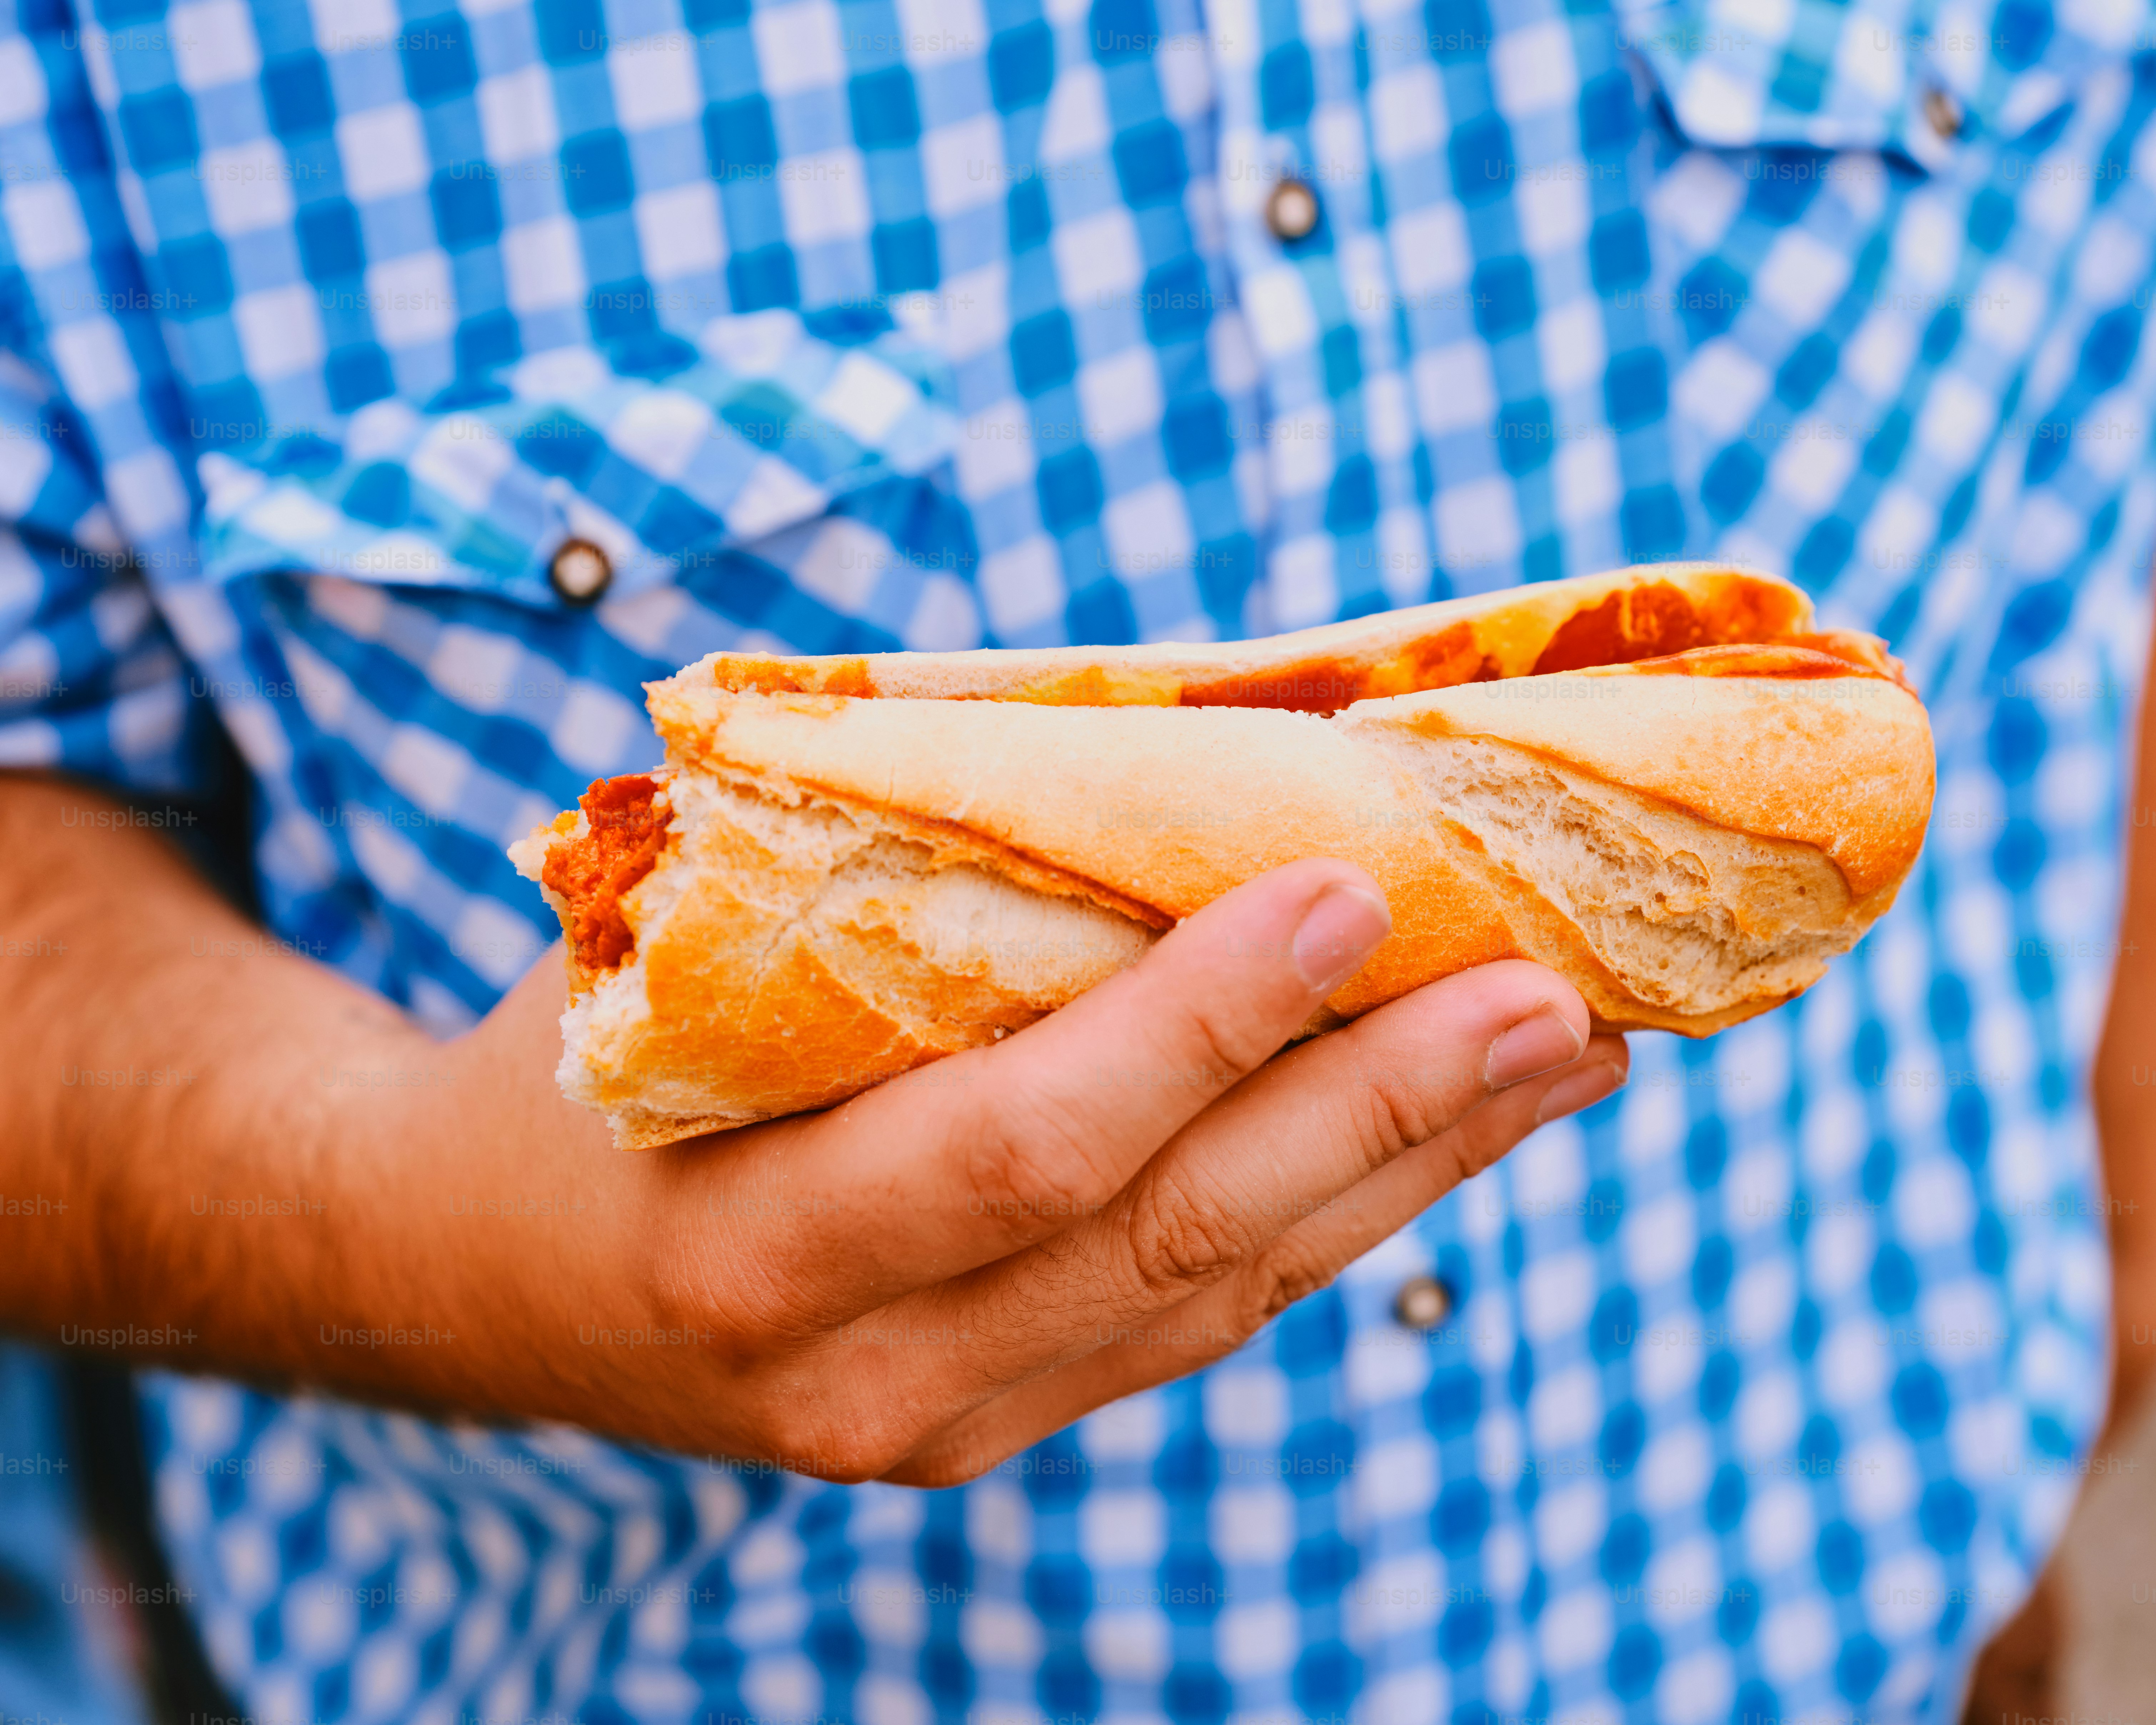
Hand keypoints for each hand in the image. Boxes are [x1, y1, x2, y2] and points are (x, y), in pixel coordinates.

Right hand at [427, 857, 1625, 1483]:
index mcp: (751, 1247)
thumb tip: (1120, 739)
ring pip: (1219, 1294)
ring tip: (1561, 1054)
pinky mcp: (995, 1418)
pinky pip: (1195, 1318)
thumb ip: (870, 886)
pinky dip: (1337, 1216)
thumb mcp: (672, 963)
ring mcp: (936, 1422)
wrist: (469, 1265)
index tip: (1347, 891)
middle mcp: (859, 1376)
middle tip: (1550, 991)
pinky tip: (1443, 1129)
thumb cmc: (573, 1059)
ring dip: (1408, 1166)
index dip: (1197, 1026)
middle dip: (1377, 1108)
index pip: (1023, 1145)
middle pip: (1170, 1240)